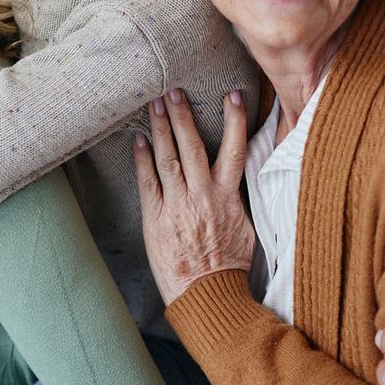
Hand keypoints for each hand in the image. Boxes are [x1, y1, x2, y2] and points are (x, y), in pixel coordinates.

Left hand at [133, 87, 254, 303]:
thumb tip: (238, 181)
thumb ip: (238, 200)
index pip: (235, 150)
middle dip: (183, 116)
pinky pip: (148, 182)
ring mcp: (177, 205)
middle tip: (174, 91)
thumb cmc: (229, 265)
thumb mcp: (246, 229)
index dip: (234, 121)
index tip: (232, 95)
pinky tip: (138, 139)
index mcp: (228, 197)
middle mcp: (202, 196)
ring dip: (161, 129)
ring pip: (168, 158)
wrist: (208, 294)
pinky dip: (142, 158)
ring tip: (155, 104)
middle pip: (192, 146)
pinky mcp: (156, 218)